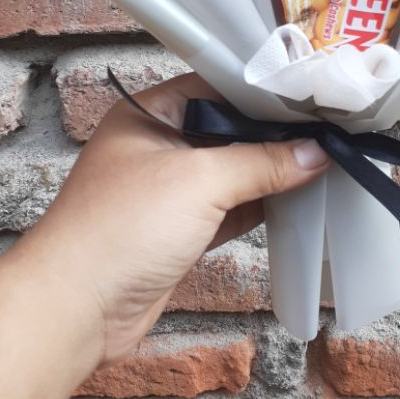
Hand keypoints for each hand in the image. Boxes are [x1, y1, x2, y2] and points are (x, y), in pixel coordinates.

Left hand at [19, 73, 329, 363]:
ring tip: (321, 159)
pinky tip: (296, 197)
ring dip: (269, 172)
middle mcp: (158, 146)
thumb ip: (261, 163)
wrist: (75, 311)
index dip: (260, 92)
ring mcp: (169, 191)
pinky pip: (229, 208)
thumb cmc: (122, 227)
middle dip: (272, 135)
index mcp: (149, 114)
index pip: (215, 88)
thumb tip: (316, 153)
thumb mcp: (199, 181)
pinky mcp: (180, 230)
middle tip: (324, 128)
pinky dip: (259, 205)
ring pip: (231, 173)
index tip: (308, 94)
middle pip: (227, 131)